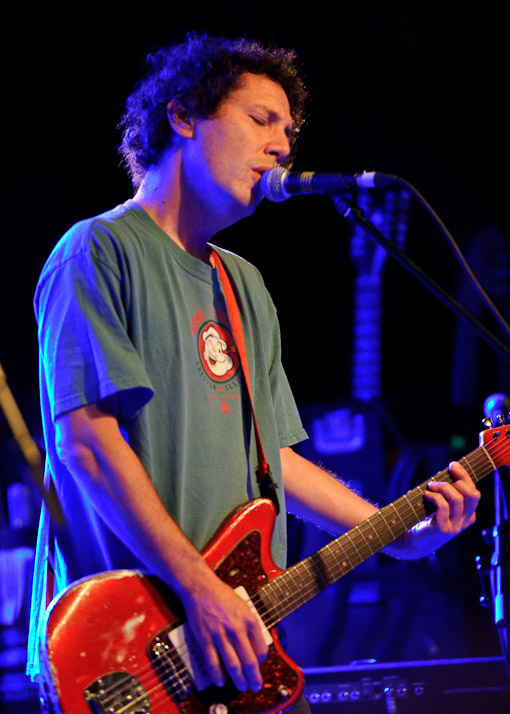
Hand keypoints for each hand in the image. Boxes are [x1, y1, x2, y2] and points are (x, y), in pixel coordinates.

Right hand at [180, 571, 268, 691]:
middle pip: (249, 661)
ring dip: (239, 679)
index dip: (261, 660)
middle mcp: (237, 629)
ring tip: (242, 687)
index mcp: (249, 620)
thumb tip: (255, 644)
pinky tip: (221, 681)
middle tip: (255, 686)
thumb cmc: (222, 595)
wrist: (201, 587)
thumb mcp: (243, 606)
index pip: (261, 649)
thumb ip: (250, 625)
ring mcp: (220, 635)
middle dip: (254, 677)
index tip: (258, 664)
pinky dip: (218, 675)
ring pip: (232, 665)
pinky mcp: (206, 639)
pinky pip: (213, 662)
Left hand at [389, 461, 480, 558]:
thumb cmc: (425, 518)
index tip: (453, 465)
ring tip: (430, 485)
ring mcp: (455, 526)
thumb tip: (451, 469)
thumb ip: (447, 491)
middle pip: (473, 495)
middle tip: (446, 471)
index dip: (465, 476)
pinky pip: (443, 506)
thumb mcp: (441, 504)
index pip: (474, 492)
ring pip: (457, 498)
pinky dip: (434, 496)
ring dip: (443, 486)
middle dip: (460, 478)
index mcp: (468, 514)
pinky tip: (426, 495)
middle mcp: (465, 521)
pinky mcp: (443, 529)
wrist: (412, 541)